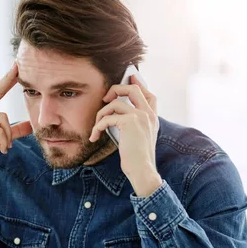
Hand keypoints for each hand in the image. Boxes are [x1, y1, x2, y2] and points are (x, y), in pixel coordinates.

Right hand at [0, 63, 32, 185]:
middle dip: (8, 79)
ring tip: (6, 147)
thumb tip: (30, 125)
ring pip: (3, 118)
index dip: (7, 78)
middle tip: (17, 65)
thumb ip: (14, 131)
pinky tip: (2, 150)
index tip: (16, 66)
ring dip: (8, 136)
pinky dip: (4, 142)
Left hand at [89, 75, 161, 196]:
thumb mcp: (139, 139)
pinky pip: (108, 117)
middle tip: (105, 98)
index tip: (130, 76)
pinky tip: (94, 136)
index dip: (139, 83)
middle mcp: (148, 114)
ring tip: (97, 127)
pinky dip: (97, 126)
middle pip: (133, 89)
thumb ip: (134, 125)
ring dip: (101, 113)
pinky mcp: (130, 122)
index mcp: (152, 118)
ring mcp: (140, 117)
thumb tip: (116, 115)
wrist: (142, 170)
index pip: (149, 94)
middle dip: (116, 89)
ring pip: (116, 102)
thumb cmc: (137, 159)